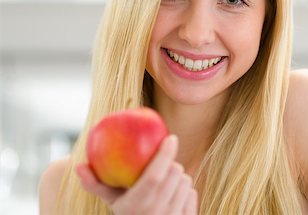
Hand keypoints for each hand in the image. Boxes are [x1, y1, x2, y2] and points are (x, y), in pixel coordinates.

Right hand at [76, 135, 197, 214]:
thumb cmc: (126, 211)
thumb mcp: (111, 200)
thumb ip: (95, 183)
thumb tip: (78, 166)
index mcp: (137, 206)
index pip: (155, 176)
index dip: (165, 154)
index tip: (171, 137)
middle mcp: (157, 214)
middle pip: (175, 174)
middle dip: (172, 163)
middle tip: (165, 162)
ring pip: (186, 182)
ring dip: (178, 177)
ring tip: (166, 181)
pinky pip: (192, 194)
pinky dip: (185, 190)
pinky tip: (175, 193)